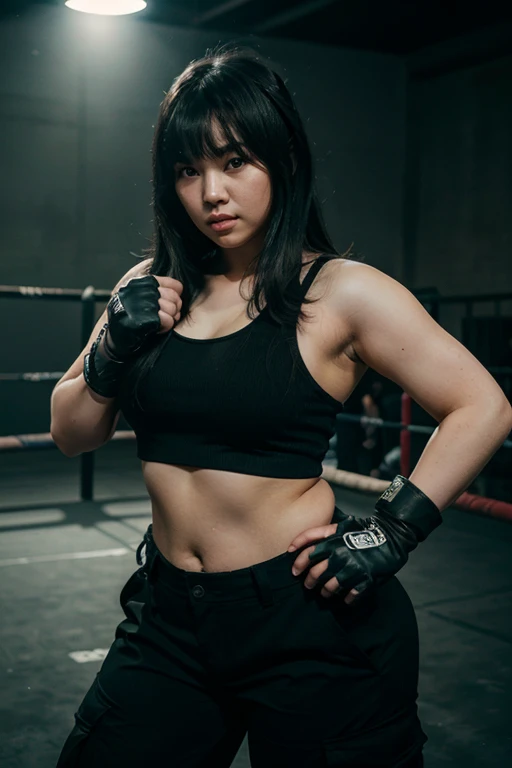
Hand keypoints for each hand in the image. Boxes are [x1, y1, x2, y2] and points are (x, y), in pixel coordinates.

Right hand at [105, 274, 182, 359]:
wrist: (114, 340)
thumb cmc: (129, 318)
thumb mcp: (139, 298)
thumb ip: (155, 290)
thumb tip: (180, 290)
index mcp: (138, 282)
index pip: (173, 285)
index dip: (176, 297)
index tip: (171, 304)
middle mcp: (138, 290)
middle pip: (173, 297)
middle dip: (174, 309)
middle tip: (166, 316)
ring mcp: (139, 304)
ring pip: (171, 308)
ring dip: (169, 319)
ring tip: (160, 323)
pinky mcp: (142, 320)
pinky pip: (167, 321)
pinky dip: (165, 327)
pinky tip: (157, 329)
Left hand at [288, 511, 409, 604]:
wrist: (392, 536)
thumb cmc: (363, 530)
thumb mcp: (341, 525)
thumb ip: (321, 533)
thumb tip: (297, 545)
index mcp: (333, 538)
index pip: (308, 551)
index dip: (298, 562)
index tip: (294, 571)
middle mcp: (340, 553)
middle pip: (316, 572)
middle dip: (309, 581)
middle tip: (308, 585)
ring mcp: (353, 567)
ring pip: (330, 587)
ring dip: (326, 592)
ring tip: (325, 593)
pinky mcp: (365, 578)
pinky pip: (350, 595)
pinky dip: (347, 598)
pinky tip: (346, 598)